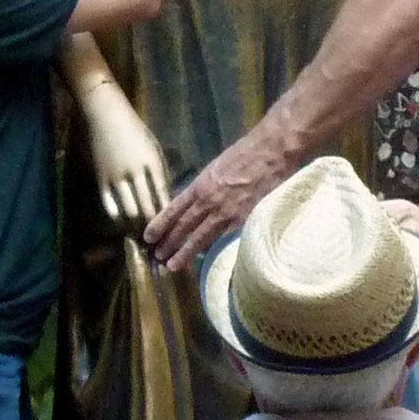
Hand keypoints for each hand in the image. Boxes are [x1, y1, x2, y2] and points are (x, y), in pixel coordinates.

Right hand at [82, 81, 171, 230]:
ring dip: (136, 225)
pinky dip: (118, 218)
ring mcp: (116, 177)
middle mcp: (134, 172)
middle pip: (146, 207)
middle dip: (152, 226)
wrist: (105, 116)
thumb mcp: (154, 148)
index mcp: (152, 162)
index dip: (167, 215)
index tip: (172, 229)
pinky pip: (110, 205)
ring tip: (142, 236)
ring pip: (128, 210)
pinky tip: (124, 224)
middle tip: (157, 239)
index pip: (163, 195)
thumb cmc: (135, 130)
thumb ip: (160, 173)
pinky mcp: (101, 179)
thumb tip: (166, 198)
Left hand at [143, 128, 293, 270]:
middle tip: (156, 256)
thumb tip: (195, 200)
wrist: (270, 153)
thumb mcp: (216, 167)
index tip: (148, 236)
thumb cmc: (245, 154)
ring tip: (172, 265)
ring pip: (200, 238)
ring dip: (184, 253)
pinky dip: (212, 251)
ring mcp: (225, 213)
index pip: (173, 209)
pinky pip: (222, 240)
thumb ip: (205, 186)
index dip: (159, 224)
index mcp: (199, 185)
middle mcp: (208, 201)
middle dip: (168, 242)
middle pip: (183, 226)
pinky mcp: (242, 222)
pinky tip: (205, 260)